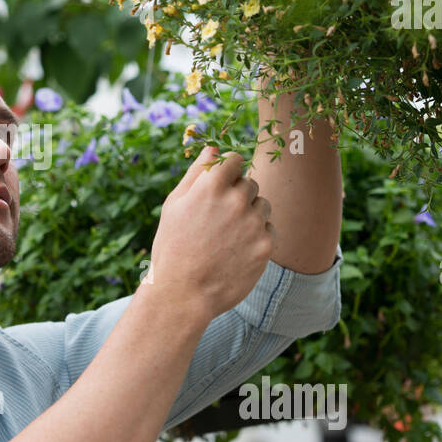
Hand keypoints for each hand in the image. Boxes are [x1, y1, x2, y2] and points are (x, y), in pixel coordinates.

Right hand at [144, 145, 274, 322]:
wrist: (183, 294)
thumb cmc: (173, 246)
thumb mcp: (174, 205)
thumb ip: (196, 173)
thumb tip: (212, 148)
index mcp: (211, 185)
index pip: (235, 160)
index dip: (228, 173)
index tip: (221, 188)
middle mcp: (236, 199)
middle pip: (250, 183)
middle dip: (238, 196)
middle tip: (219, 221)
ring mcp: (254, 223)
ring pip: (263, 206)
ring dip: (250, 216)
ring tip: (227, 238)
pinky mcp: (266, 245)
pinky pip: (268, 229)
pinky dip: (256, 237)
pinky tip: (236, 252)